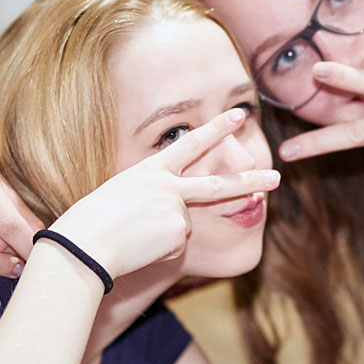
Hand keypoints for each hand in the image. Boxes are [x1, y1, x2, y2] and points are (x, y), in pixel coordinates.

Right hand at [46, 109, 278, 279]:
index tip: (240, 115)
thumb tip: (181, 214)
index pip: (191, 143)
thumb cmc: (93, 221)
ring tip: (136, 235)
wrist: (85, 244)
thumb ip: (155, 195)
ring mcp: (177, 209)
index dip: (217, 129)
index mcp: (152, 170)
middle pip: (218, 184)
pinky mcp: (179, 233)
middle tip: (277, 178)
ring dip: (163, 234)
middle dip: (250, 180)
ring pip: (185, 225)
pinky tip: (141, 247)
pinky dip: (161, 249)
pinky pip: (177, 244)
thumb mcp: (123, 195)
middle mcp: (168, 186)